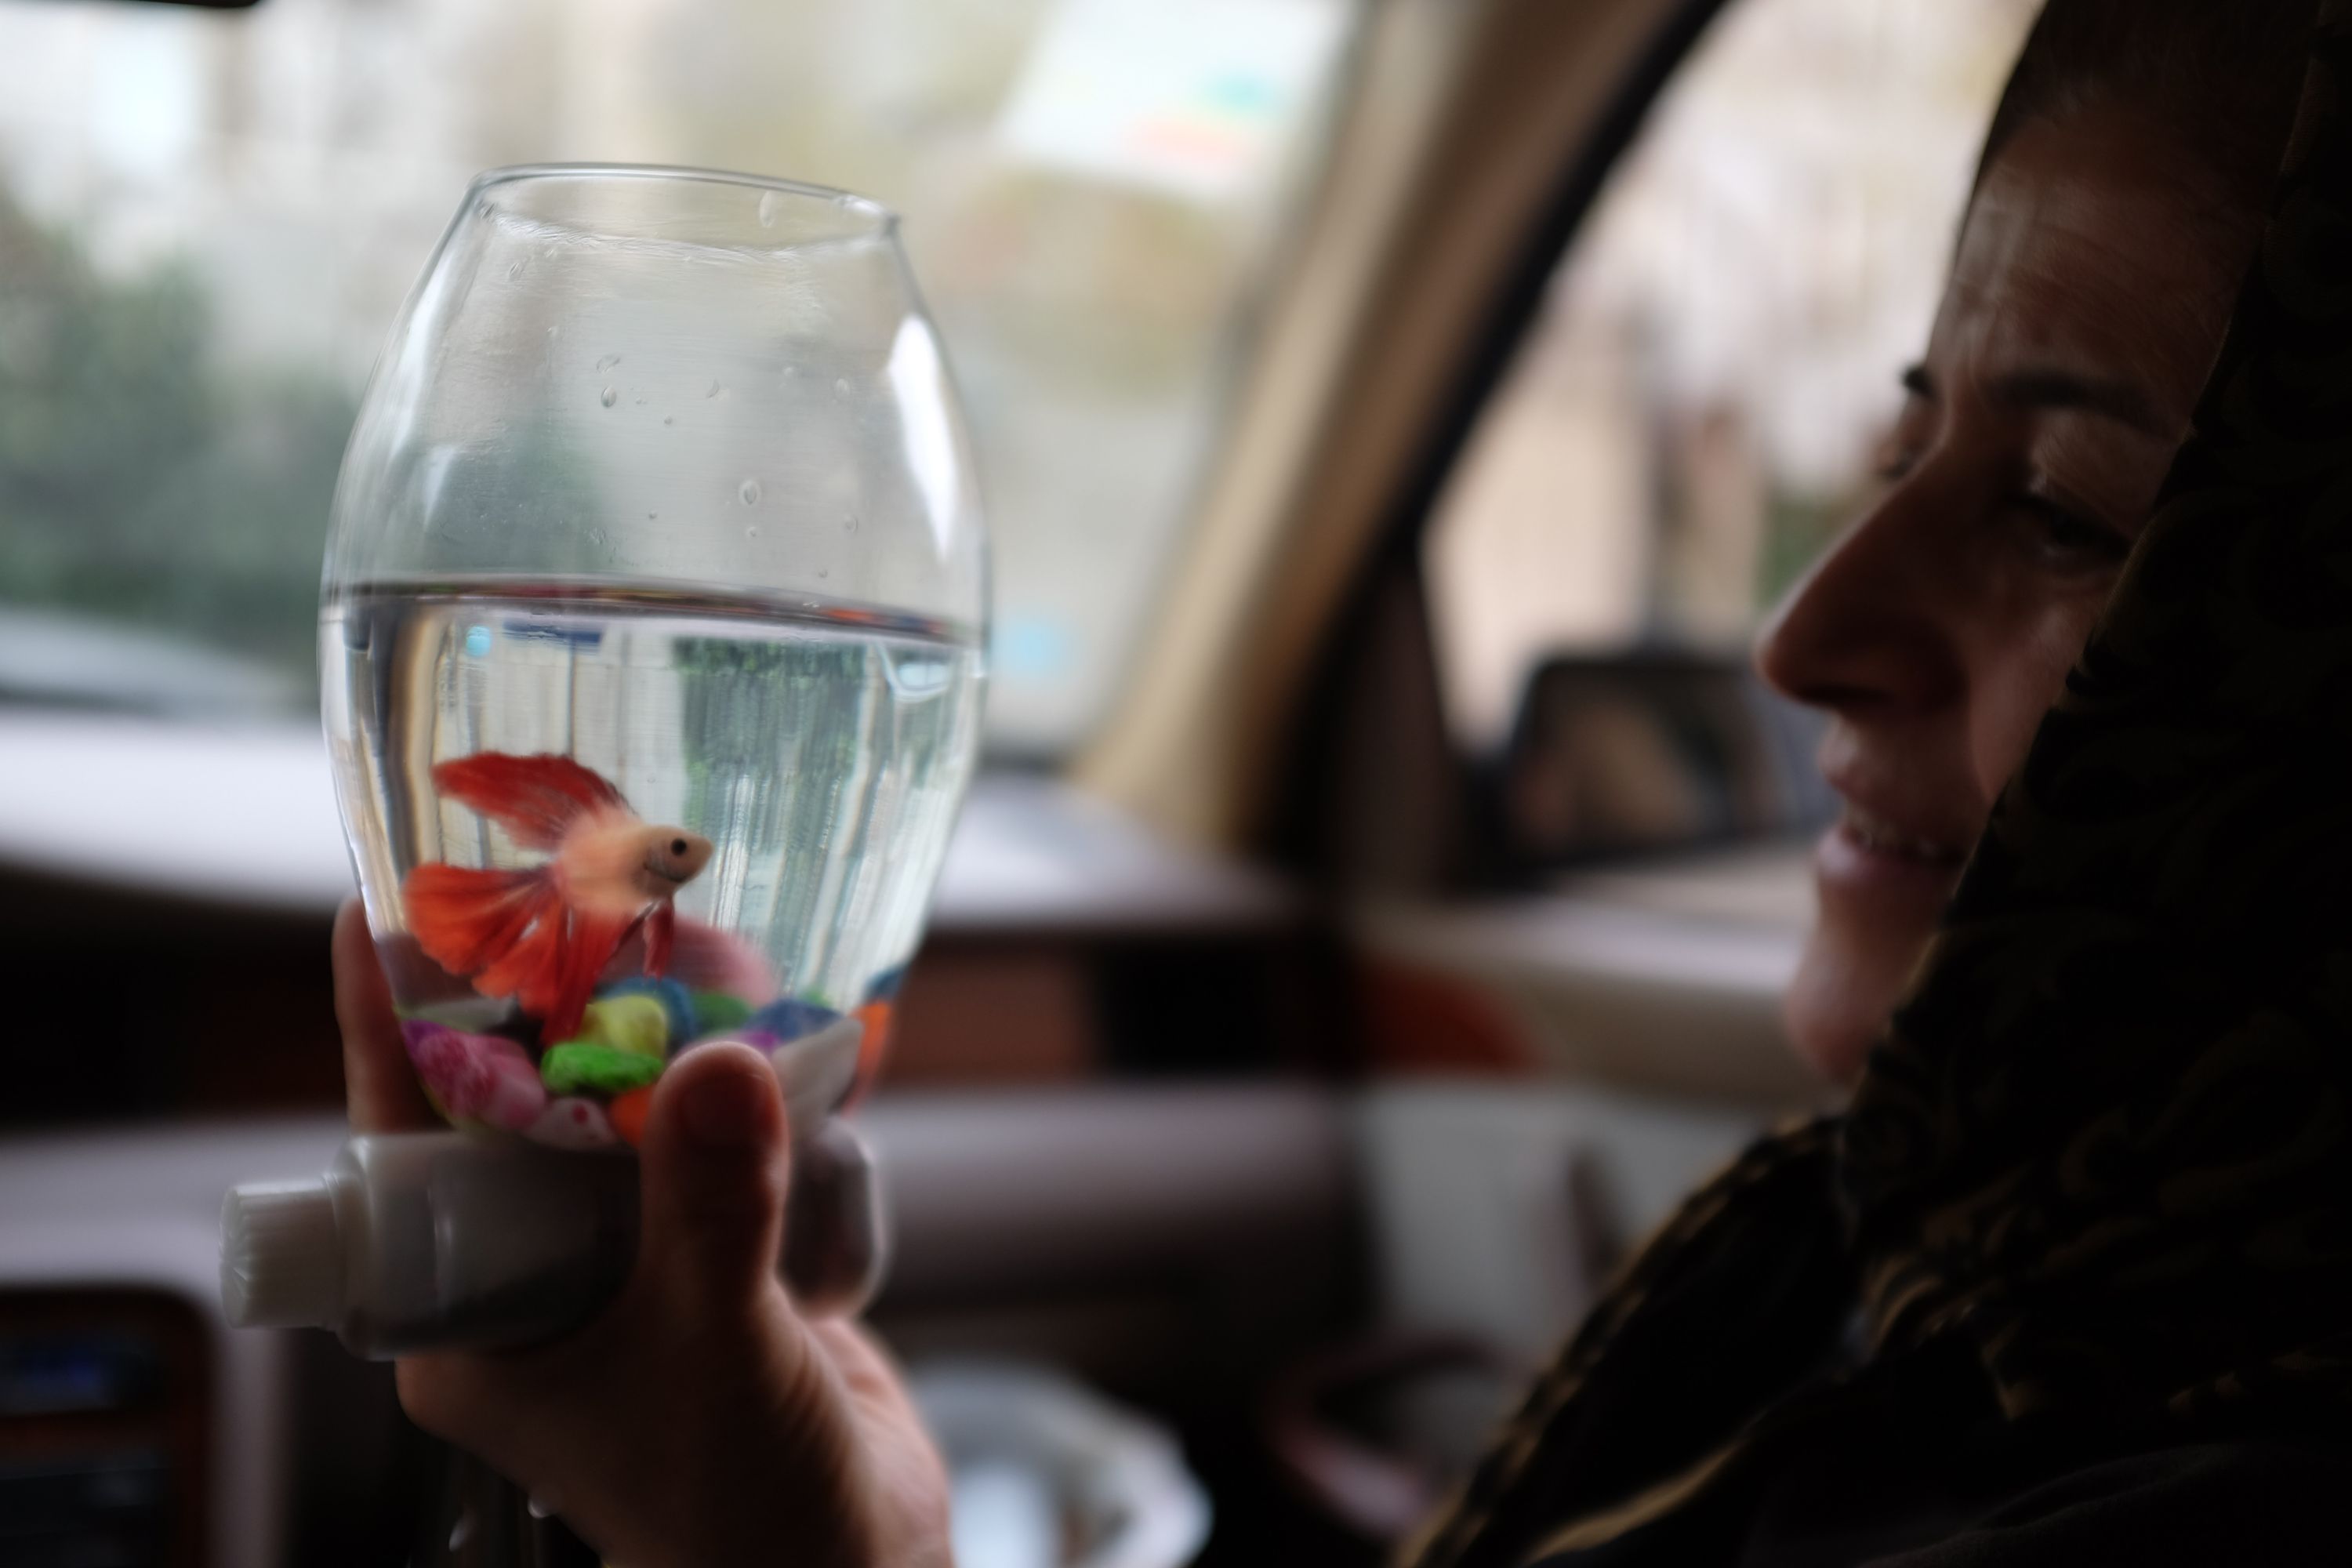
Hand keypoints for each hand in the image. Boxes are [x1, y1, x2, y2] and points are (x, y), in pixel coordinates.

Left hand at [334, 900, 952, 1567]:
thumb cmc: (741, 1509)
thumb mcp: (711, 1353)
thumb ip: (708, 1210)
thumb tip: (715, 1064)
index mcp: (472, 1323)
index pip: (406, 1152)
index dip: (392, 1034)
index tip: (373, 913)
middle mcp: (537, 1285)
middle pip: (516, 1114)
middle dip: (546, 1012)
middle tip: (568, 895)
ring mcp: (631, 1270)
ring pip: (622, 1122)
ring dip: (660, 1042)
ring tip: (689, 938)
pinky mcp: (721, 1261)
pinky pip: (715, 1151)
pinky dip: (748, 1092)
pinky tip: (780, 1028)